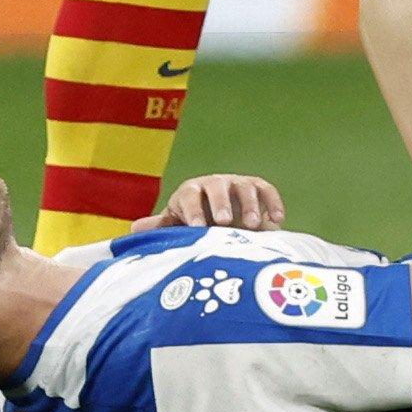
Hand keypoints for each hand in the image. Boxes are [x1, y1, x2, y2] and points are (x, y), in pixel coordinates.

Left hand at [135, 173, 285, 232]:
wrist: (218, 215)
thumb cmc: (193, 222)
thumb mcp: (177, 224)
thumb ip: (161, 226)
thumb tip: (134, 228)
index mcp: (190, 192)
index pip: (190, 197)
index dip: (193, 211)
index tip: (197, 228)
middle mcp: (213, 183)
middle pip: (217, 187)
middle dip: (221, 204)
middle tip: (225, 222)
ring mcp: (236, 183)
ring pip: (244, 187)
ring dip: (250, 205)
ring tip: (253, 226)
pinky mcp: (256, 187)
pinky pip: (266, 189)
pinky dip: (273, 202)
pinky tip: (278, 221)